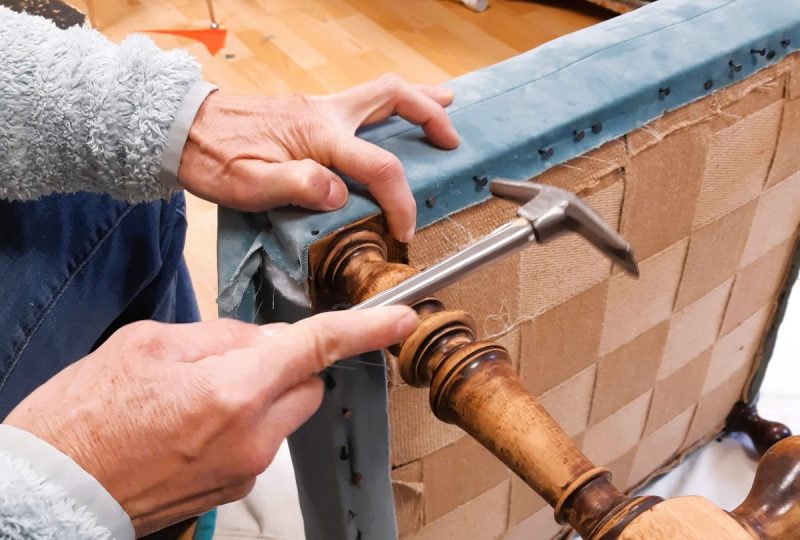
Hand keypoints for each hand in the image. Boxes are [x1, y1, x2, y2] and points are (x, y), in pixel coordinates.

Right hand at [3, 307, 417, 535]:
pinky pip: (262, 440)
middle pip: (307, 382)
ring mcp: (246, 469)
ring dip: (263, 392)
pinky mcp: (235, 487)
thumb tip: (259, 338)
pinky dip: (244, 421)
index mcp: (232, 389)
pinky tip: (193, 421)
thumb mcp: (149, 344)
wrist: (52, 491)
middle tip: (230, 355)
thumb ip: (220, 335)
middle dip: (286, 362)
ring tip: (198, 393)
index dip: (367, 328)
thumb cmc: (85, 416)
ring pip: (286, 412)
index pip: (318, 347)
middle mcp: (251, 435)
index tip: (401, 319)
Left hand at [178, 74, 459, 241]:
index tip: (405, 229)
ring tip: (443, 108)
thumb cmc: (214, 159)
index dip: (400, 200)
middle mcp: (325, 113)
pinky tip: (389, 119)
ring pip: (380, 91)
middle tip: (452, 138)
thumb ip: (297, 185)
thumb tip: (339, 193)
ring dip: (415, 100)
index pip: (378, 165)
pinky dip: (388, 105)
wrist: (183, 129)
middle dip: (429, 114)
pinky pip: (361, 100)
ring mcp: (318, 107)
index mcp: (317, 135)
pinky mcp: (309, 110)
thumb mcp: (249, 184)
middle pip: (392, 96)